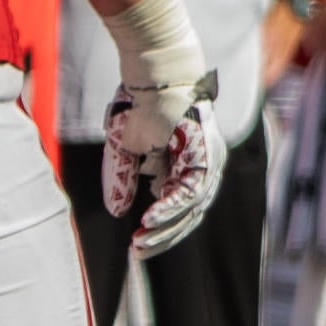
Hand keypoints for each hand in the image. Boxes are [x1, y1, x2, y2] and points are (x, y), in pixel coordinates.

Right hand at [102, 76, 226, 257]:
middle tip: (139, 252)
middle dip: (163, 236)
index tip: (138, 245)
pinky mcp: (205, 154)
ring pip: (192, 207)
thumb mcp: (124, 147)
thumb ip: (122, 178)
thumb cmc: (140, 105)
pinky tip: (149, 219)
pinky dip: (170, 207)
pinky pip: (191, 190)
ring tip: (141, 242)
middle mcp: (204, 166)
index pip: (181, 208)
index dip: (161, 229)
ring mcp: (208, 161)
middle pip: (190, 214)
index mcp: (187, 166)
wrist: (154, 74)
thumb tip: (117, 211)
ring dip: (165, 227)